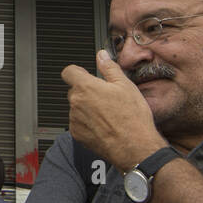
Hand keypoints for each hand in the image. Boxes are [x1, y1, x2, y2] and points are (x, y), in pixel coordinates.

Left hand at [62, 49, 166, 172]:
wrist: (134, 147)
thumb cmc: (132, 117)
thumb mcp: (125, 85)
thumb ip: (109, 68)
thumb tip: (102, 56)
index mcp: (86, 87)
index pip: (68, 72)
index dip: (77, 71)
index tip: (85, 74)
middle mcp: (76, 103)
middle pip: (75, 90)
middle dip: (87, 91)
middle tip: (106, 97)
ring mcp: (75, 120)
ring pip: (77, 107)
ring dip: (88, 108)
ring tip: (108, 114)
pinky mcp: (77, 135)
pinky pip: (79, 123)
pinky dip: (88, 123)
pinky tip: (104, 125)